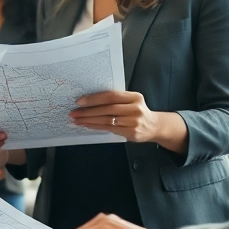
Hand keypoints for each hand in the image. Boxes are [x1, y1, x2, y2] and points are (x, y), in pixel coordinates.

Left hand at [70, 91, 186, 152]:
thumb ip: (116, 99)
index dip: (94, 98)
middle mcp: (135, 109)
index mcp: (134, 97)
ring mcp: (134, 122)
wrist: (154, 126)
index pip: (111, 96)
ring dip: (89, 120)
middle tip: (74, 112)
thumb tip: (90, 99)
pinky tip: (87, 125)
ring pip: (107, 120)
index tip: (80, 101)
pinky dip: (96, 127)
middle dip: (88, 111)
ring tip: (77, 120)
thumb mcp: (131, 101)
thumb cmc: (138, 112)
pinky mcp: (131, 133)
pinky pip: (110, 129)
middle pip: (107, 109)